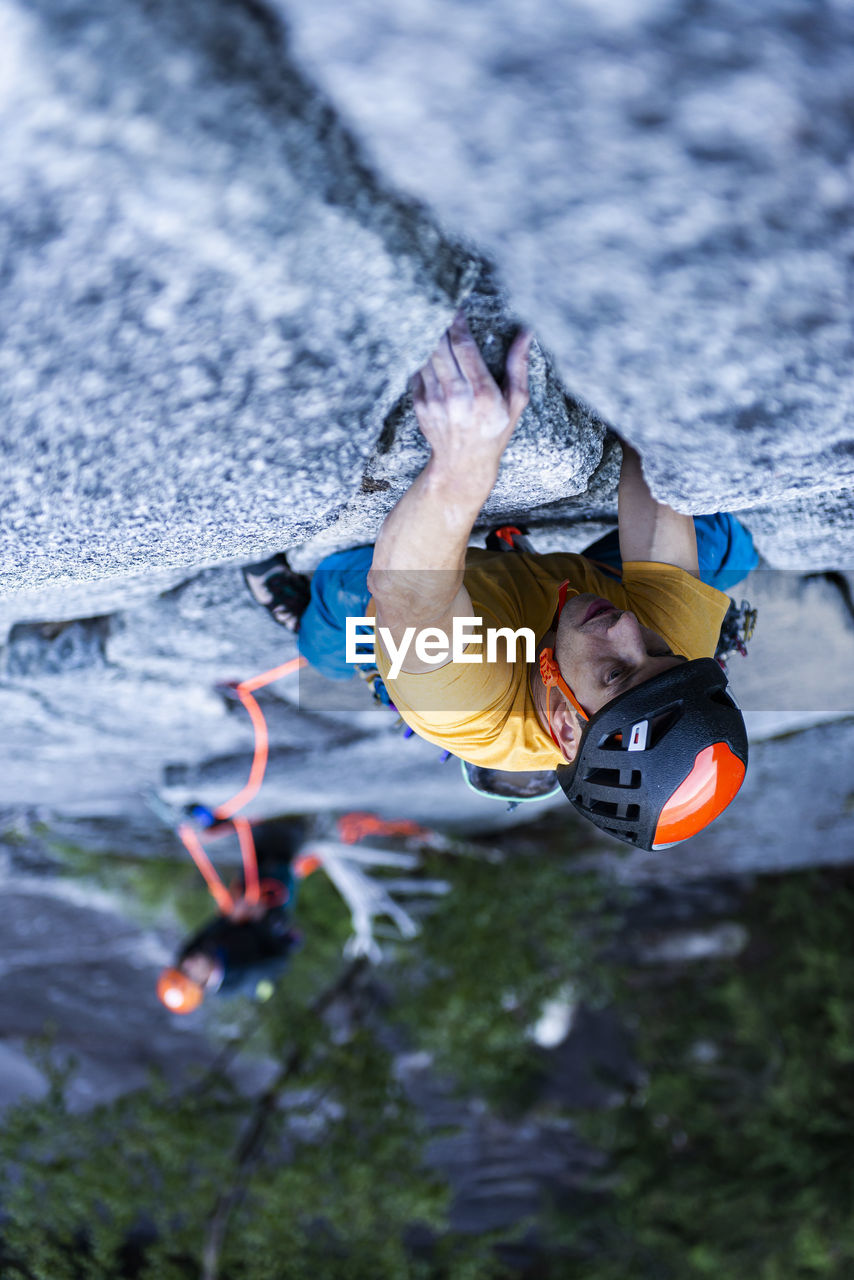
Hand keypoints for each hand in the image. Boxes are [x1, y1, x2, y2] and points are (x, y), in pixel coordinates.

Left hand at [411, 312, 531, 480]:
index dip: (458, 323)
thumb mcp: (516, 402)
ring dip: (428, 337)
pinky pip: (417, 370)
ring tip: (431, 321)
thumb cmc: (495, 430)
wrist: (463, 463)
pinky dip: (421, 356)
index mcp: (483, 394)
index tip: (455, 308)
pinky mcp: (420, 405)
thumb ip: (519, 365)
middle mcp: (456, 397)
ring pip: (426, 356)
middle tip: (439, 307)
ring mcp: (434, 402)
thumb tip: (527, 332)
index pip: (464, 347)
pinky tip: (427, 347)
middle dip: (439, 324)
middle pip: (441, 347)